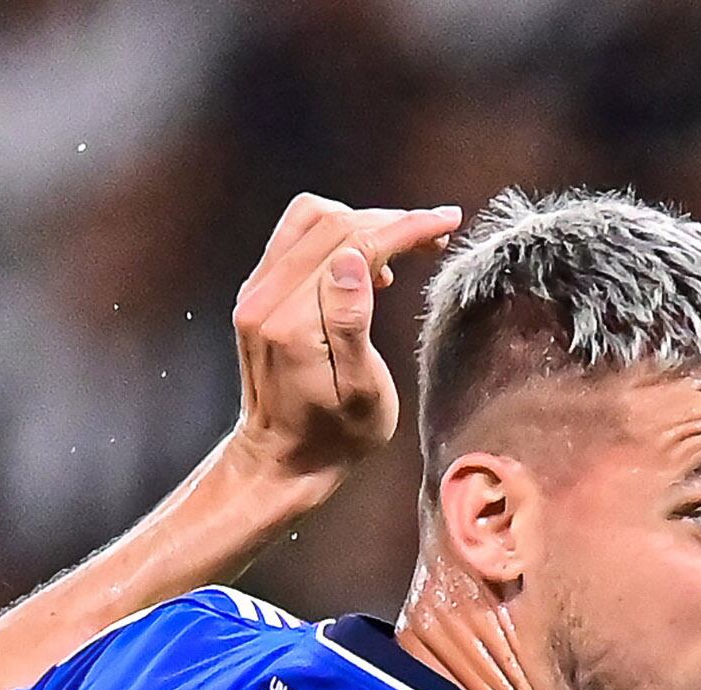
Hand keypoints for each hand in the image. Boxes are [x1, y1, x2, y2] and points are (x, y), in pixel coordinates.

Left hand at [223, 194, 465, 502]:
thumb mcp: (361, 393)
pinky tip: (367, 264)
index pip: (351, 245)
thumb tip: (353, 261)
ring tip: (404, 246)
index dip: (402, 228)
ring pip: (310, 220)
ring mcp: (255, 291)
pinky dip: (338, 235)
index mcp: (291, 322)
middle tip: (436, 233)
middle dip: (390, 221)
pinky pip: (296, 238)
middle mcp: (263, 297)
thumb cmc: (334, 437)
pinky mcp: (258, 293)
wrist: (281, 459)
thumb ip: (351, 324)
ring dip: (363, 222)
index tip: (445, 222)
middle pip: (331, 224)